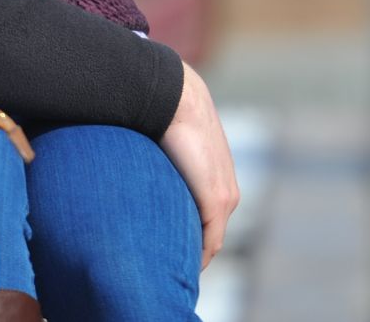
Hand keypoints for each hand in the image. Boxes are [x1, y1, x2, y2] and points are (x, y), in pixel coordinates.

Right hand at [158, 62, 239, 267]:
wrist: (177, 98)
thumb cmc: (167, 114)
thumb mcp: (172, 142)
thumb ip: (166, 160)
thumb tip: (140, 163)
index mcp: (220, 179)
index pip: (210, 219)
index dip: (193, 235)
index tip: (172, 248)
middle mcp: (229, 192)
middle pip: (212, 234)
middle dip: (194, 250)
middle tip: (169, 267)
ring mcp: (225, 197)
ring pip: (212, 240)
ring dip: (195, 256)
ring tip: (171, 271)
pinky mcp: (216, 201)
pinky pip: (209, 241)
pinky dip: (198, 257)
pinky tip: (180, 268)